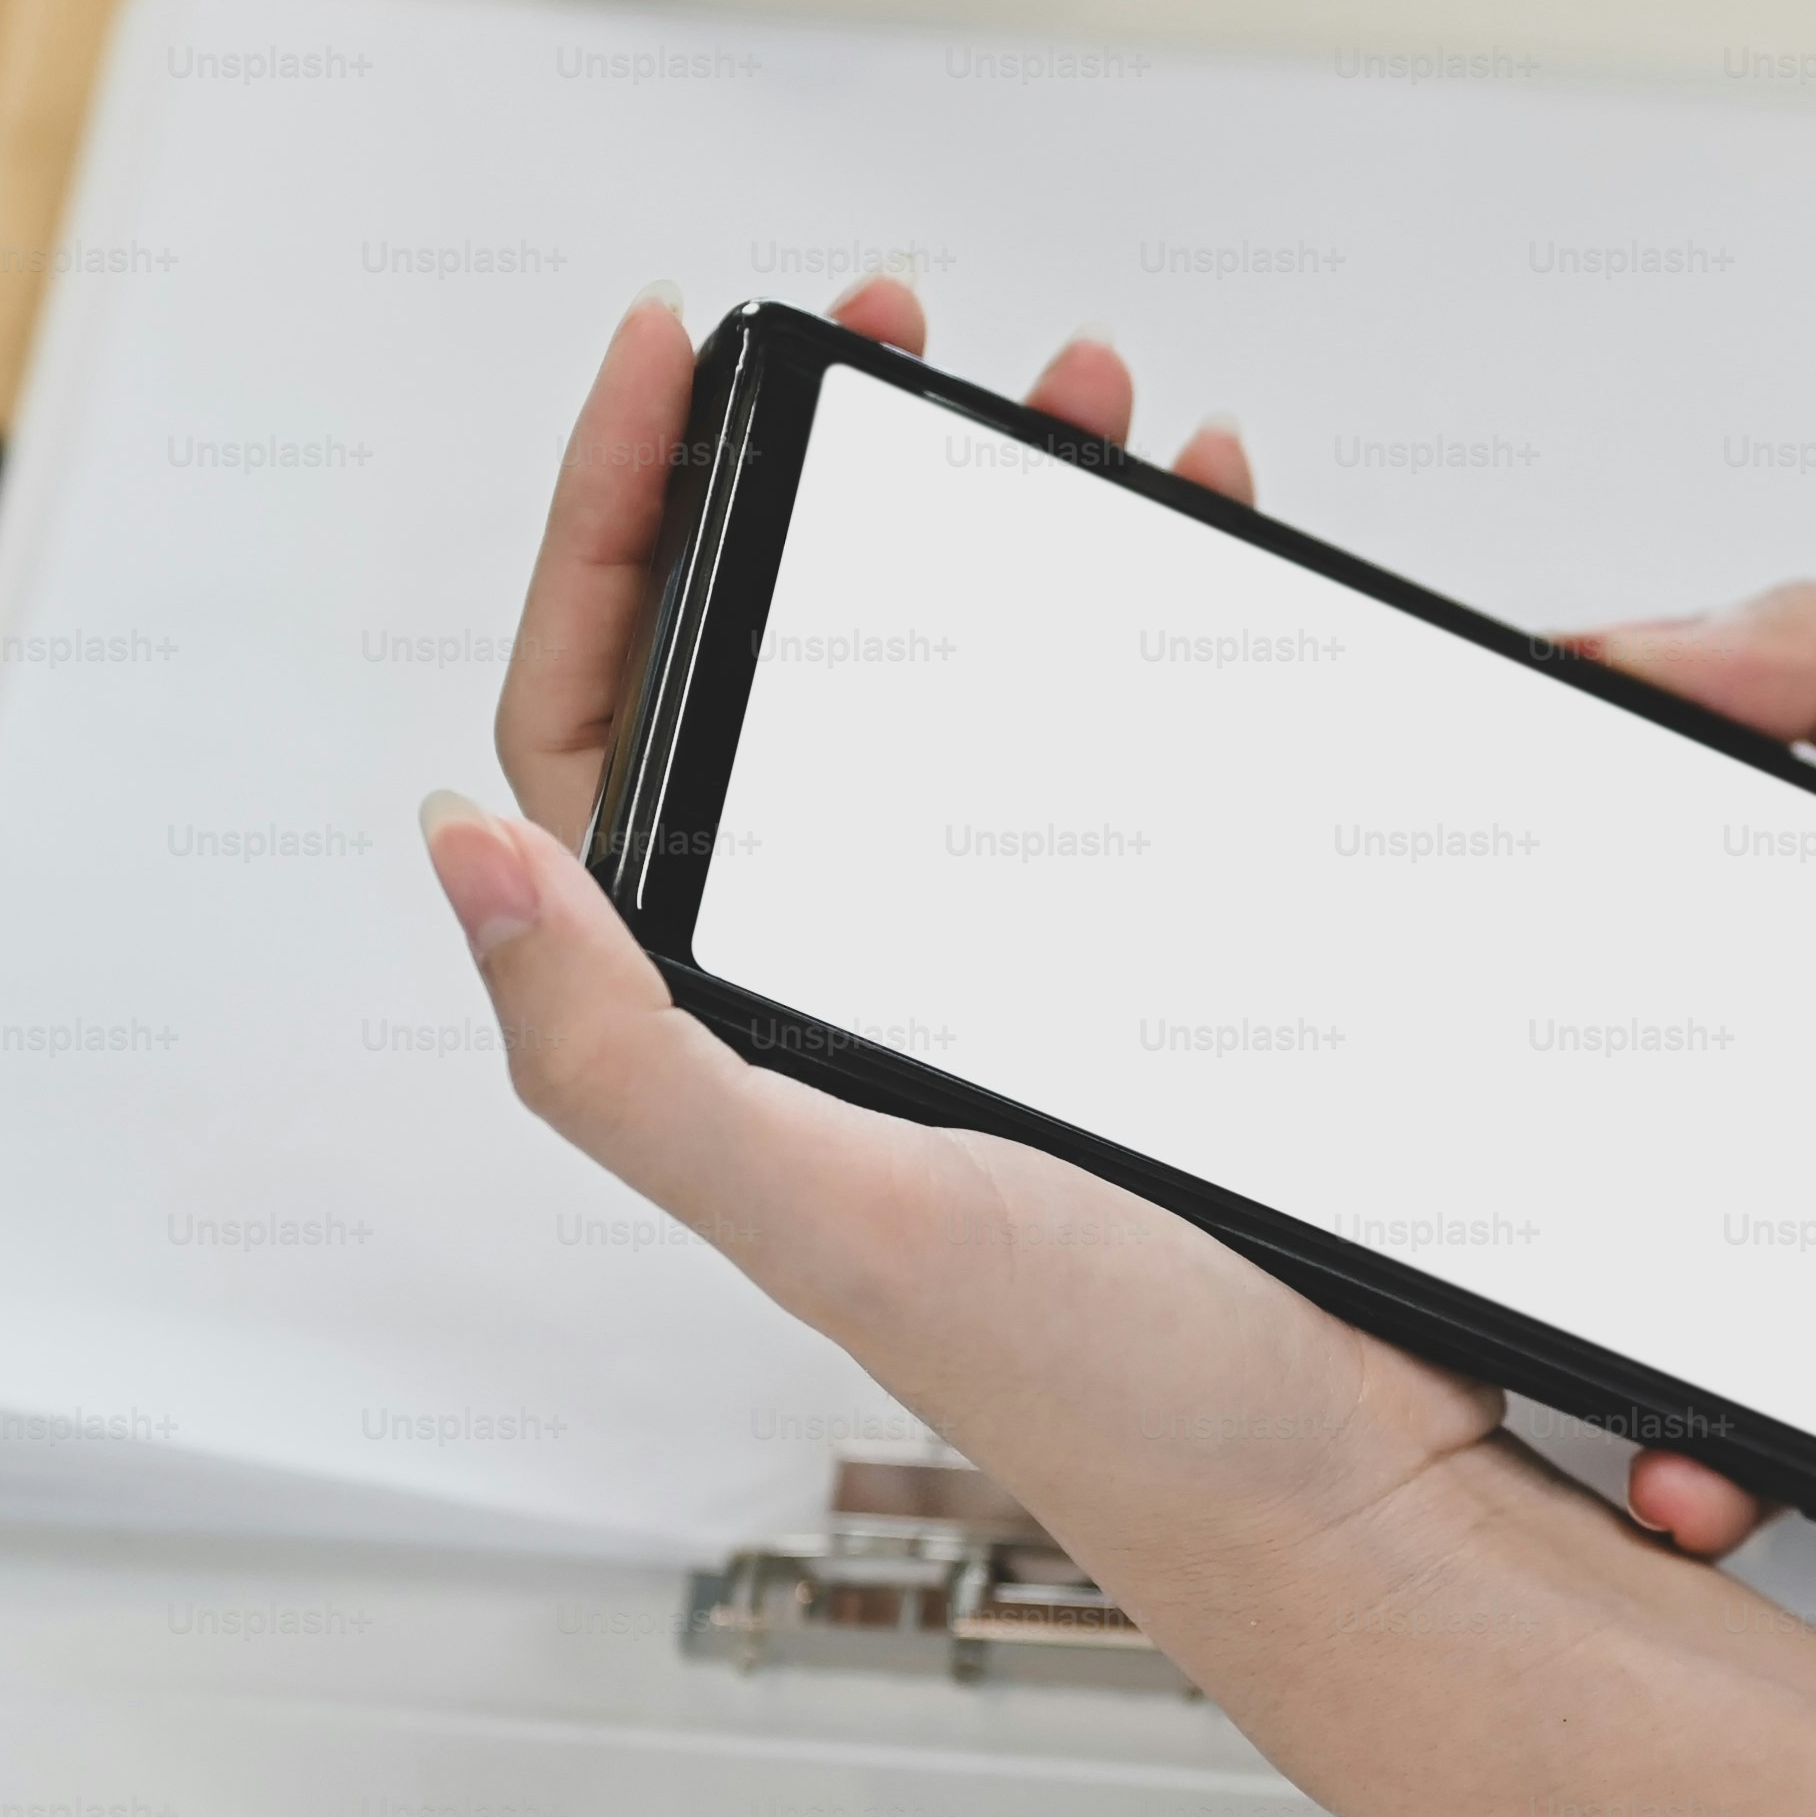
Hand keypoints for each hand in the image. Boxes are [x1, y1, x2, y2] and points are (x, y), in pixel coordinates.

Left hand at [449, 283, 1512, 1593]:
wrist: (1357, 1491)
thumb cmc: (1108, 1392)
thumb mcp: (829, 1212)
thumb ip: (621, 1056)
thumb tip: (458, 853)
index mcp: (721, 1025)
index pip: (594, 718)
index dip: (608, 514)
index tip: (667, 346)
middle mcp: (837, 983)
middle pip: (782, 653)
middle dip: (827, 463)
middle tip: (894, 325)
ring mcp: (996, 964)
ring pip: (958, 670)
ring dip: (1005, 509)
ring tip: (1077, 394)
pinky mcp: (1149, 960)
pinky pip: (1121, 733)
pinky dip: (1158, 609)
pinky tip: (1210, 523)